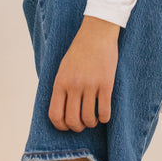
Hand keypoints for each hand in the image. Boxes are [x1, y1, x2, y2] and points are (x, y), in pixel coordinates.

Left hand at [48, 16, 119, 131]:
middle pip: (72, 120)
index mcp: (60, 82)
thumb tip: (60, 111)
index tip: (67, 126)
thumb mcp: (63, 68)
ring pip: (89, 118)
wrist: (97, 32)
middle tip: (82, 123)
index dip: (61, 126)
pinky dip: (104, 118)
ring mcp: (90, 85)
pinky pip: (104, 111)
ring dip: (91, 123)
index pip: (55, 115)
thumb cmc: (79, 50)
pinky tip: (104, 114)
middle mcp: (74, 85)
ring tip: (93, 118)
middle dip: (77, 127)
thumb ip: (61, 87)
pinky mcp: (106, 83)